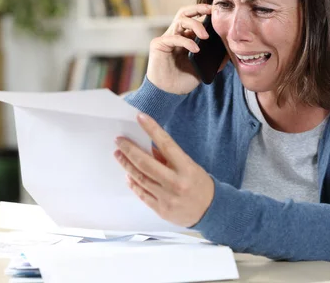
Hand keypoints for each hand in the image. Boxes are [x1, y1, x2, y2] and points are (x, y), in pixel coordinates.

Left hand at [114, 113, 214, 227]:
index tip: (140, 117)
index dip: (152, 129)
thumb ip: (168, 157)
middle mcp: (176, 182)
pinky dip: (133, 183)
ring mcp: (167, 197)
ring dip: (127, 165)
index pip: (166, 144)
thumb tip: (147, 146)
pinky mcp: (161, 209)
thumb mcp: (189, 166)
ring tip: (119, 154)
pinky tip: (127, 175)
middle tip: (119, 140)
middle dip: (129, 150)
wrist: (211, 210)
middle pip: (146, 163)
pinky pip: (142, 194)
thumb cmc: (199, 184)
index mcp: (186, 168)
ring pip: (140, 178)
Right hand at [147, 4, 211, 94]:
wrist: (169, 93)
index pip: (194, 18)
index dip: (204, 12)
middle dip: (198, 8)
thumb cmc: (184, 79)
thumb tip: (230, 51)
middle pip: (185, 12)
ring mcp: (167, 38)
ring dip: (195, 25)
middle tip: (212, 11)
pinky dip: (186, 41)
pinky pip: (174, 37)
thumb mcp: (203, 67)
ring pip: (180, 20)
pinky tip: (195, 49)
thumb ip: (214, 59)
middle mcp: (176, 34)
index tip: (219, 12)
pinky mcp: (158, 45)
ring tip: (205, 36)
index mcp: (185, 37)